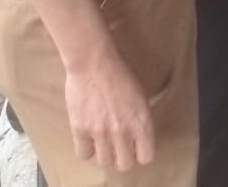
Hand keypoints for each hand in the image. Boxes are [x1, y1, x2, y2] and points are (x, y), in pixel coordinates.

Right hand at [64, 53, 155, 170]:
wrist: (94, 62)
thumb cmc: (121, 72)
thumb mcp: (141, 95)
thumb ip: (140, 117)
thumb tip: (139, 132)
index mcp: (143, 122)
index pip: (146, 157)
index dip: (141, 154)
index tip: (136, 148)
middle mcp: (123, 132)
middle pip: (125, 165)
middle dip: (122, 158)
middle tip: (118, 148)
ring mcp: (101, 133)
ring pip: (104, 162)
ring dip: (104, 154)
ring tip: (102, 142)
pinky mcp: (80, 130)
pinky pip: (83, 154)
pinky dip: (86, 149)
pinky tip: (87, 139)